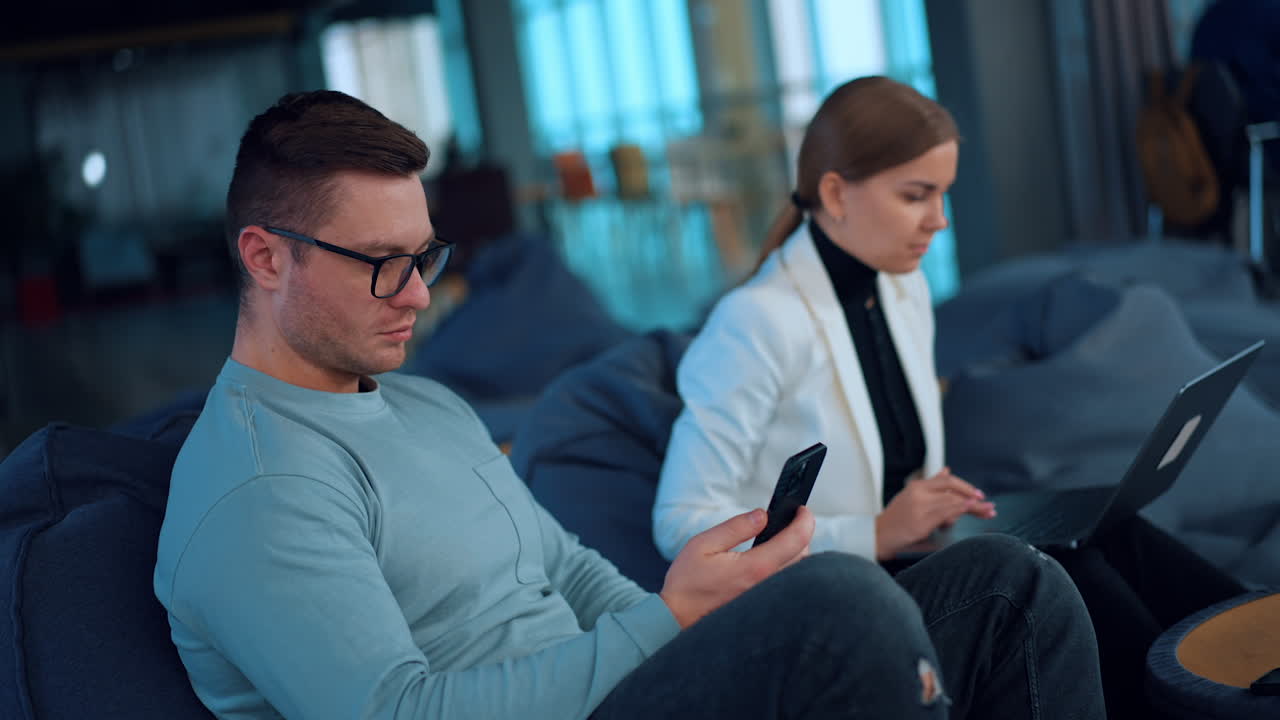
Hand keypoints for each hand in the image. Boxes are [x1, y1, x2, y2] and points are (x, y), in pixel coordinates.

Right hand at [659, 506, 814, 627]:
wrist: (677, 619)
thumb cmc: (687, 583)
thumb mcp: (704, 544)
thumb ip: (736, 527)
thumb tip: (762, 515)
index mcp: (755, 567)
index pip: (796, 540)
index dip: (804, 520)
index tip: (802, 510)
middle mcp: (767, 585)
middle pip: (803, 556)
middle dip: (799, 535)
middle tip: (786, 521)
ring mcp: (767, 599)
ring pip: (797, 572)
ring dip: (794, 553)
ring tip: (777, 540)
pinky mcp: (763, 607)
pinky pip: (785, 585)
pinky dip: (785, 569)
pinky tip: (769, 562)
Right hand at [875, 467, 995, 559]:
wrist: (879, 534)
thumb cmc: (897, 518)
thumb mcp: (912, 496)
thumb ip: (931, 484)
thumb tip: (947, 470)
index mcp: (917, 486)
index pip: (947, 480)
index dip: (965, 486)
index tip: (979, 495)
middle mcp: (919, 494)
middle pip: (953, 491)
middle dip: (974, 499)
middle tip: (989, 506)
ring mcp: (920, 507)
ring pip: (952, 502)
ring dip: (973, 507)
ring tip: (988, 512)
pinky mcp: (921, 521)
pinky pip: (945, 513)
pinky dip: (960, 509)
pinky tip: (970, 507)